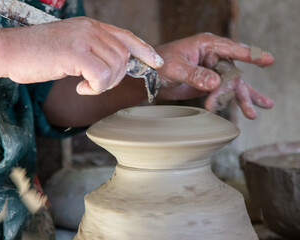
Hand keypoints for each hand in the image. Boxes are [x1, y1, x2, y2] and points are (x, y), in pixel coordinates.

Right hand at [2, 17, 162, 94]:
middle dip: (116, 77)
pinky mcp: (74, 52)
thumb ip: (92, 52)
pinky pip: (100, 75)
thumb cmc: (37, 54)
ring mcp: (82, 38)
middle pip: (123, 56)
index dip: (145, 50)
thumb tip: (112, 67)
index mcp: (91, 27)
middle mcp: (90, 28)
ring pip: (115, 66)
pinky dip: (94, 88)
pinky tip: (79, 88)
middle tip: (96, 85)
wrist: (8, 51)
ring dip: (104, 84)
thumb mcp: (70, 48)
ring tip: (85, 86)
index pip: (126, 36)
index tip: (157, 63)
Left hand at [155, 33, 273, 118]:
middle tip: (235, 106)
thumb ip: (195, 75)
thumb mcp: (175, 69)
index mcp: (206, 45)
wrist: (149, 77)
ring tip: (252, 114)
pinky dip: (236, 100)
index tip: (268, 60)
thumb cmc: (159, 65)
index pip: (232, 49)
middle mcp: (213, 56)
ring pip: (233, 84)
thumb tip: (215, 83)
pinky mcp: (209, 84)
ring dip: (243, 98)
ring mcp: (213, 70)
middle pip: (232, 73)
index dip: (251, 55)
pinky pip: (226, 91)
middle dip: (235, 91)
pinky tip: (252, 108)